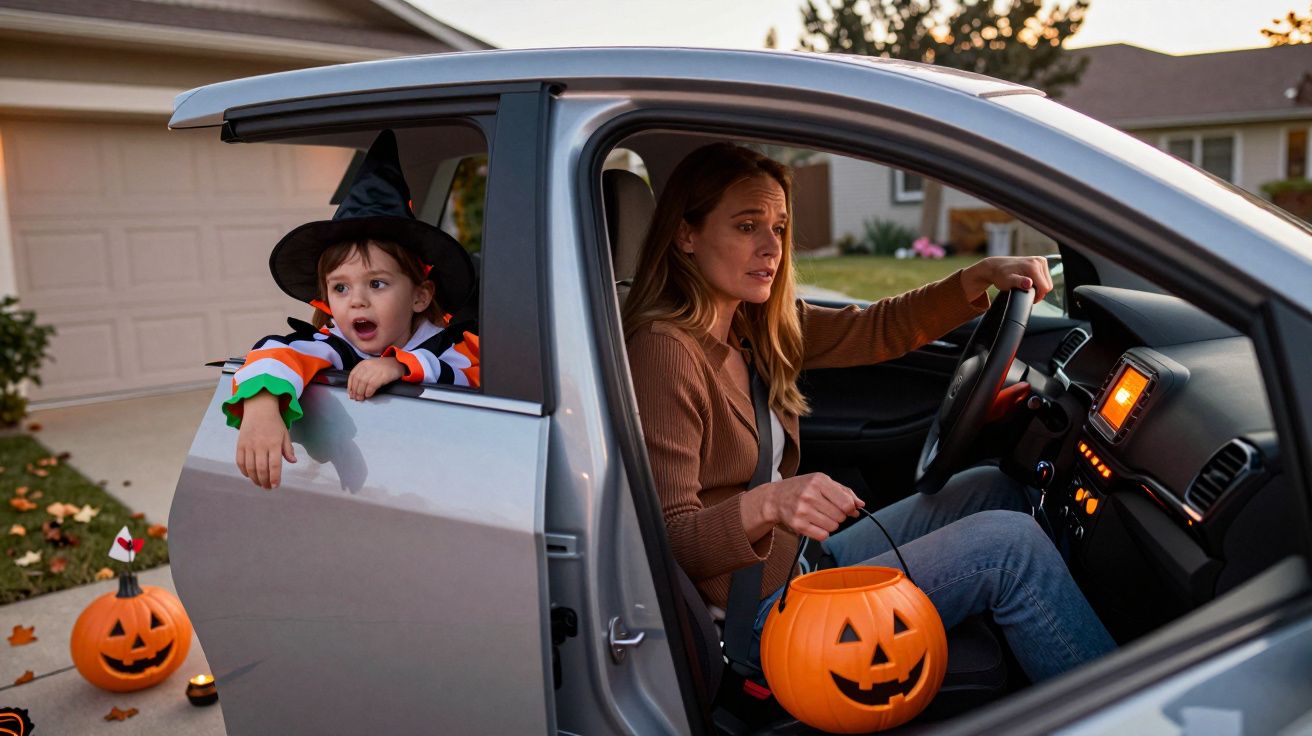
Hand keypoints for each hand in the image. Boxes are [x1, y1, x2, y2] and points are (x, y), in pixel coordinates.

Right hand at [235, 392, 295, 489]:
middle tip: (268, 487)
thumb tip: (293, 462)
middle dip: (265, 481)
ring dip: (255, 479)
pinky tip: (249, 475)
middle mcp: (261, 445)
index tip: (275, 486)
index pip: (274, 465)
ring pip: (250, 467)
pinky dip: (244, 471)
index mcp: (274, 444)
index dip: (275, 478)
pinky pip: (240, 461)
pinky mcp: (240, 444)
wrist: (259, 409)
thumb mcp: (285, 434)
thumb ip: (288, 449)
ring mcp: (249, 445)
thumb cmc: (274, 423)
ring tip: (259, 484)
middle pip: (262, 469)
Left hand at [348, 357, 406, 400]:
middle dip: (355, 391)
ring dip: (361, 393)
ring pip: (363, 383)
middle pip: (357, 380)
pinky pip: (372, 385)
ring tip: (362, 398)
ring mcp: (376, 370)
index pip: (352, 375)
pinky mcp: (383, 375)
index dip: (350, 386)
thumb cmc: (383, 368)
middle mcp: (368, 366)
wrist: (398, 364)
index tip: (350, 393)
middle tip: (356, 398)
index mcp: (363, 364)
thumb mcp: (370, 368)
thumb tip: (354, 389)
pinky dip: (369, 391)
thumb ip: (362, 375)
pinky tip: (369, 395)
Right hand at [743, 472, 864, 541]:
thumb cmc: (801, 488)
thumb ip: (844, 492)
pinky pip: (822, 535)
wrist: (776, 498)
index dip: (850, 508)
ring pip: (833, 527)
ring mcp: (802, 511)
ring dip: (830, 524)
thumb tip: (860, 504)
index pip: (846, 503)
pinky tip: (815, 524)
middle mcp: (810, 495)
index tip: (846, 508)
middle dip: (839, 516)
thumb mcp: (822, 482)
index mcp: (818, 481)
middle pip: (840, 516)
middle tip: (829, 511)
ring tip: (820, 516)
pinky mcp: (798, 525)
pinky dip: (823, 532)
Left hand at [962, 256, 1053, 303]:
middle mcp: (1039, 261)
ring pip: (1047, 282)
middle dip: (1038, 292)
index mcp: (1033, 266)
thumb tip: (1029, 283)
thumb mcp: (1007, 281)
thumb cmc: (1000, 275)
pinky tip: (1028, 281)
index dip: (1038, 296)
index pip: (1045, 288)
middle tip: (1025, 292)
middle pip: (1048, 285)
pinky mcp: (1040, 261)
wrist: (995, 266)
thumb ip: (1018, 282)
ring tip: (1025, 286)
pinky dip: (1038, 282)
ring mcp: (1040, 260)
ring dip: (1038, 287)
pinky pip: (1045, 277)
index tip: (1028, 298)